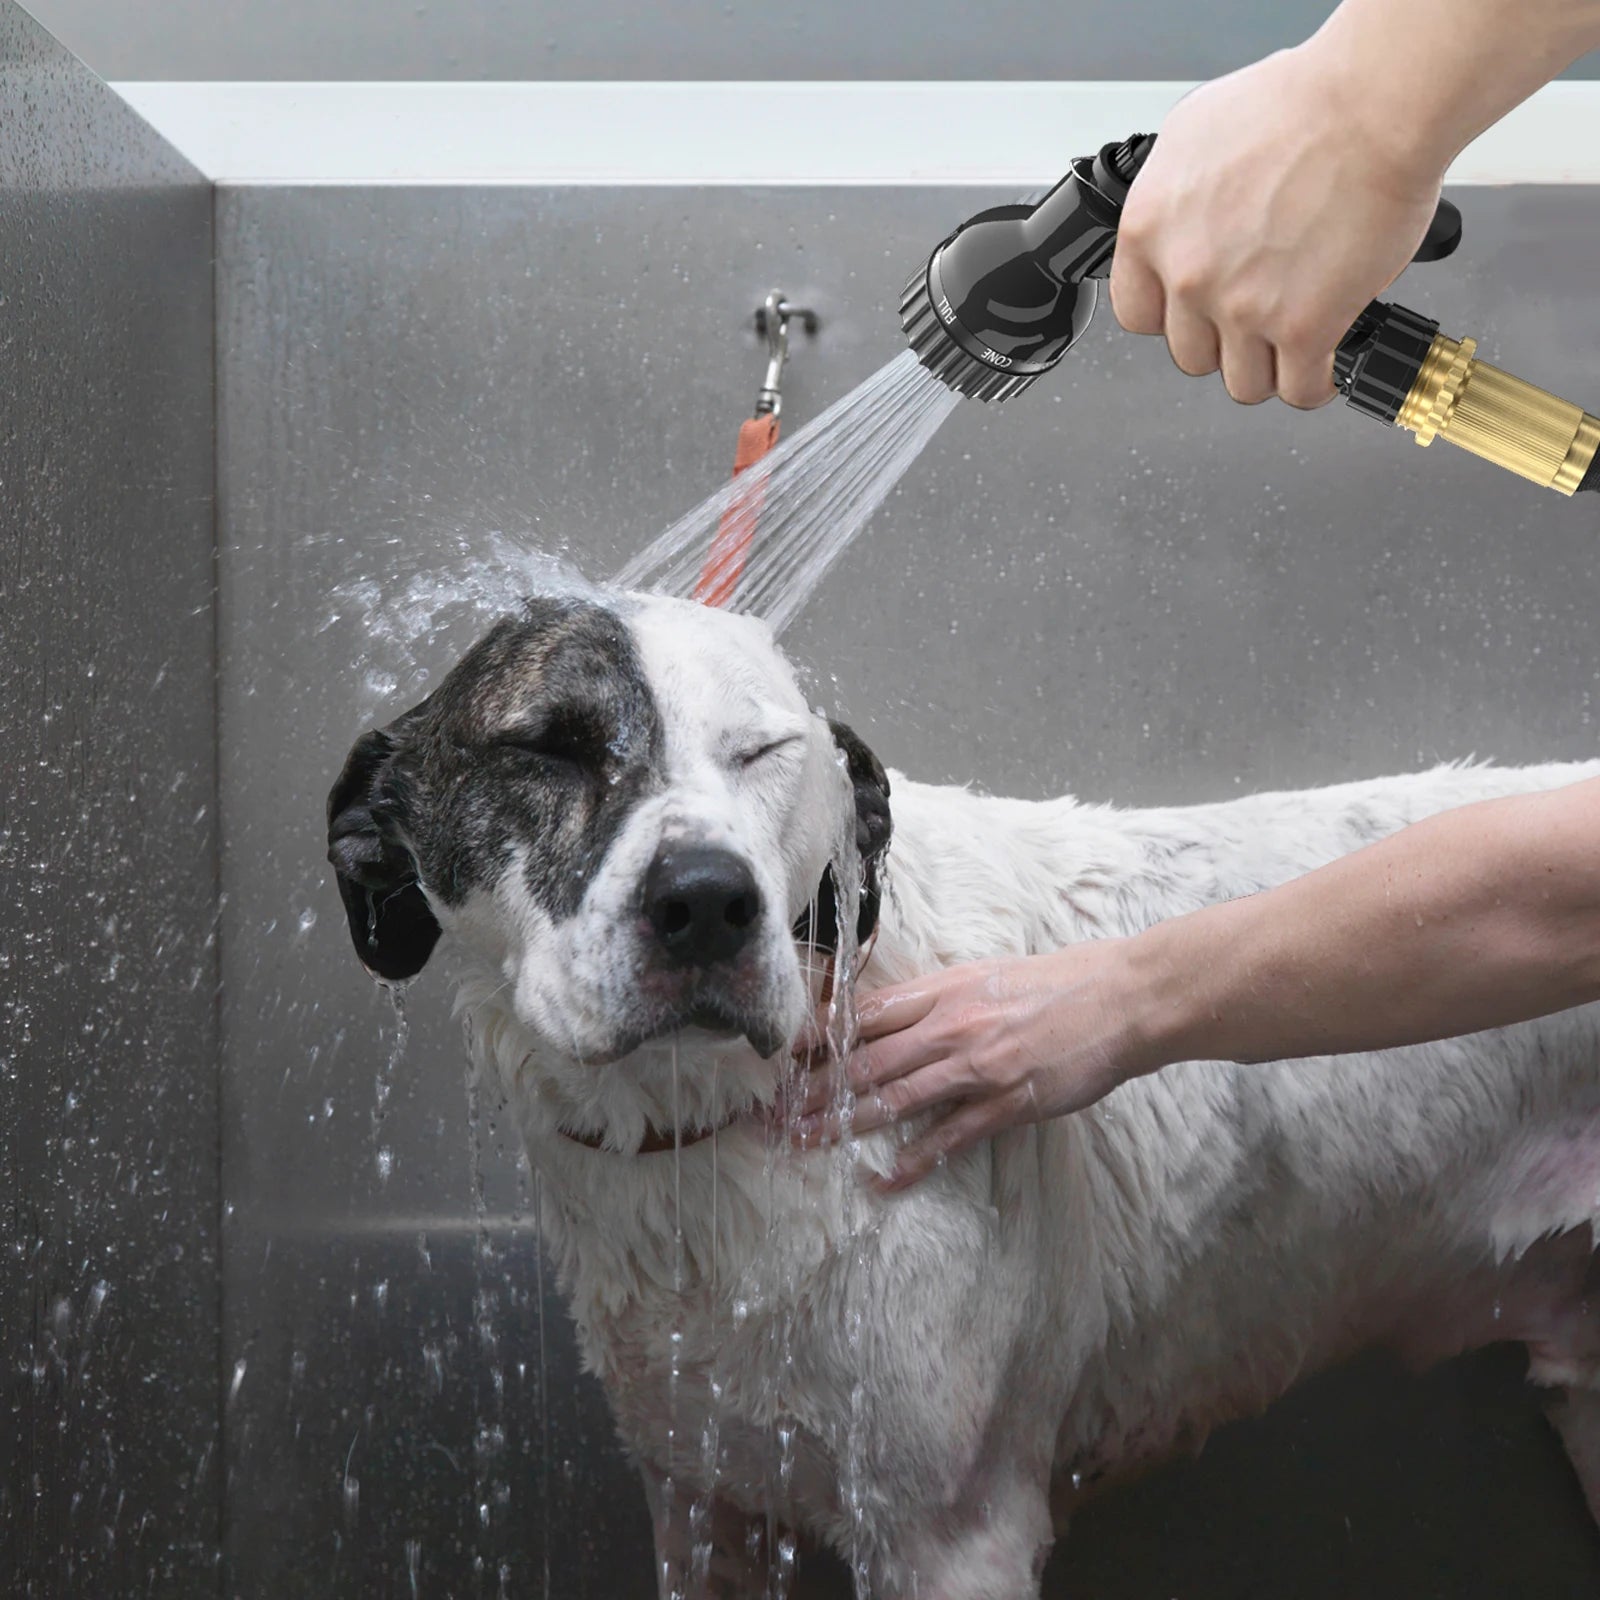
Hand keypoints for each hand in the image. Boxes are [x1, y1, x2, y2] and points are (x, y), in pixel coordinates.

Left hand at [790, 940, 1154, 1189]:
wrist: (1121, 997)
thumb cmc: (1058, 983)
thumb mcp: (986, 976)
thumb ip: (940, 998)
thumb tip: (896, 1016)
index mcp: (942, 990)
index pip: (862, 1013)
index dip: (816, 1036)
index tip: (777, 1056)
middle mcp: (948, 1026)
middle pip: (863, 1059)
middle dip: (811, 1088)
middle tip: (769, 1113)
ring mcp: (976, 1065)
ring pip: (893, 1097)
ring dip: (842, 1123)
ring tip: (802, 1144)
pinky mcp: (1007, 1101)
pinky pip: (950, 1136)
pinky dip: (915, 1160)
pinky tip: (884, 1181)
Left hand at [1109, 42, 1444, 407]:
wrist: (1373, 103)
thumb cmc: (1301, 103)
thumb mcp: (1197, 133)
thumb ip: (1178, 194)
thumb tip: (1183, 220)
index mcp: (1150, 228)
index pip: (1137, 312)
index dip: (1173, 316)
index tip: (1195, 311)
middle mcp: (1188, 274)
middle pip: (1192, 353)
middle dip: (1225, 340)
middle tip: (1257, 315)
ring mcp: (1241, 309)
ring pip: (1243, 381)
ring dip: (1268, 367)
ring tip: (1291, 341)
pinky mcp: (1302, 329)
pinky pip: (1298, 390)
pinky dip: (1313, 385)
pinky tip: (1322, 366)